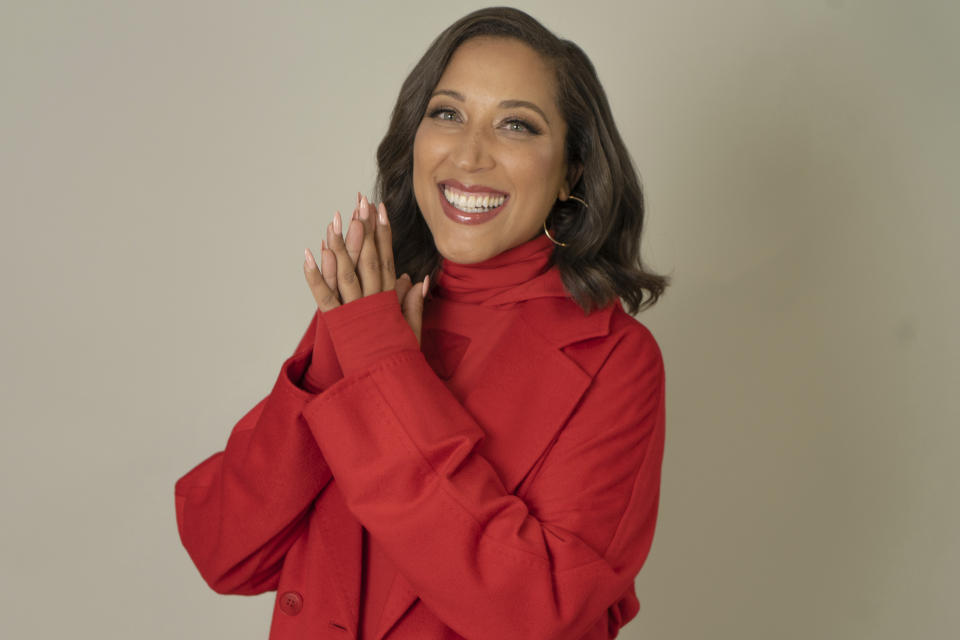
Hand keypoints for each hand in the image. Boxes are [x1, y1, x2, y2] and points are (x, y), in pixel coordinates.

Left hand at [303, 193, 428, 344]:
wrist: (388, 382)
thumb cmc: (399, 358)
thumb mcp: (412, 330)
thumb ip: (414, 303)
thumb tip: (417, 278)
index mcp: (391, 299)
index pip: (388, 259)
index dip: (384, 233)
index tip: (380, 210)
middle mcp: (373, 300)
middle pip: (368, 257)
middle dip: (364, 228)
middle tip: (360, 201)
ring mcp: (355, 310)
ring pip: (346, 271)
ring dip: (340, 244)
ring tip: (334, 220)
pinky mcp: (337, 322)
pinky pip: (324, 295)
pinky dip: (315, 275)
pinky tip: (309, 253)